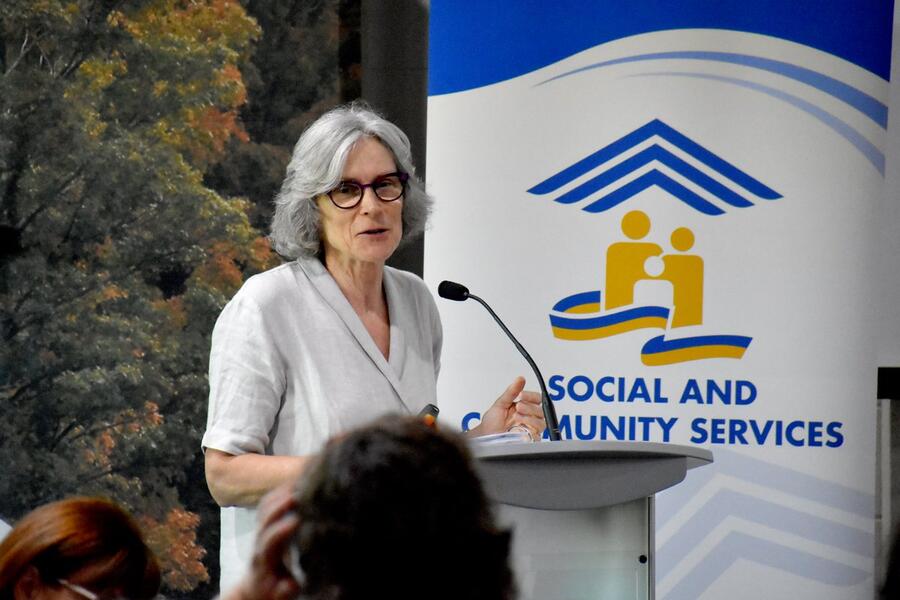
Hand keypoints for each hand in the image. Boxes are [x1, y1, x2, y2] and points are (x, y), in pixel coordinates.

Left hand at [225, 484, 301, 599]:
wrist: (255, 587)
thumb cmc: (271, 592)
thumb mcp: (280, 595)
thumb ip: (285, 591)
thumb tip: (291, 584)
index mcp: (264, 560)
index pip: (269, 541)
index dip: (280, 530)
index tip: (296, 521)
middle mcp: (259, 542)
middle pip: (264, 520)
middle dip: (279, 506)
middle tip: (297, 495)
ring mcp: (260, 531)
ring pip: (264, 508)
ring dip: (280, 494)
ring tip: (299, 483)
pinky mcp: (264, 524)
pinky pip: (267, 503)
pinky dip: (280, 491)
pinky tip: (295, 483)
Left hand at [470, 376, 545, 437]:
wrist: (485, 436)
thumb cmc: (491, 422)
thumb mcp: (501, 403)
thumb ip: (512, 392)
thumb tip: (520, 379)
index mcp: (523, 407)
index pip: (537, 399)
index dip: (531, 396)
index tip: (522, 395)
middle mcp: (528, 417)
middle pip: (541, 410)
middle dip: (530, 407)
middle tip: (519, 405)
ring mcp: (529, 428)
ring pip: (541, 422)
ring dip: (530, 417)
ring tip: (517, 415)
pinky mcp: (529, 439)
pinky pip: (537, 433)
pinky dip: (530, 427)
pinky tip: (519, 424)